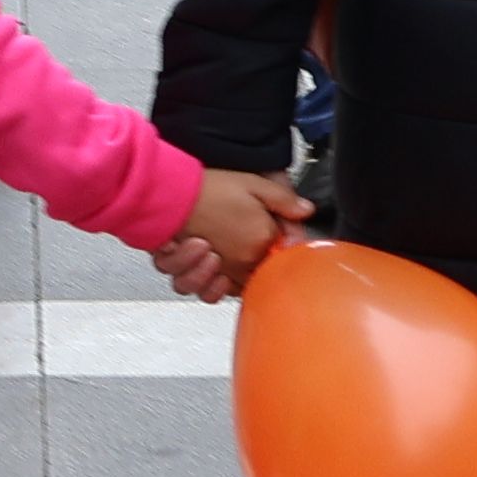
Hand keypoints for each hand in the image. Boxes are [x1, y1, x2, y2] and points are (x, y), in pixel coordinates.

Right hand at [152, 162, 312, 302]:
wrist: (170, 190)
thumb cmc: (207, 187)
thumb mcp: (254, 184)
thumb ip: (284, 200)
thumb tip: (306, 210)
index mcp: (260, 239)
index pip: (283, 258)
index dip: (278, 250)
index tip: (274, 240)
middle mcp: (240, 260)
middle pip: (258, 279)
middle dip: (255, 266)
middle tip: (244, 245)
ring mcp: (217, 270)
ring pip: (232, 290)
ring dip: (232, 277)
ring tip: (223, 257)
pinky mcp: (195, 273)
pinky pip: (205, 293)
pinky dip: (207, 286)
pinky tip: (209, 272)